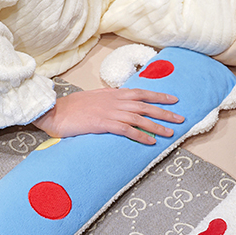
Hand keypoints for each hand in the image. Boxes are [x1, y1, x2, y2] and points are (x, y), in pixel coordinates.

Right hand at [35, 88, 183, 144]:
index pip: (142, 93)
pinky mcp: (103, 124)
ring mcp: (110, 112)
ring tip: (170, 133)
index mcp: (113, 93)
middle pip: (145, 106)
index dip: (159, 96)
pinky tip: (150, 141)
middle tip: (180, 119)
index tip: (174, 100)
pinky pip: (127, 130)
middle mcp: (115, 101)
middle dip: (165, 112)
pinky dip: (140, 135)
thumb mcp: (94, 98)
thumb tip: (121, 102)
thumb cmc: (72, 107)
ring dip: (157, 126)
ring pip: (139, 118)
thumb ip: (109, 99)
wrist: (55, 111)